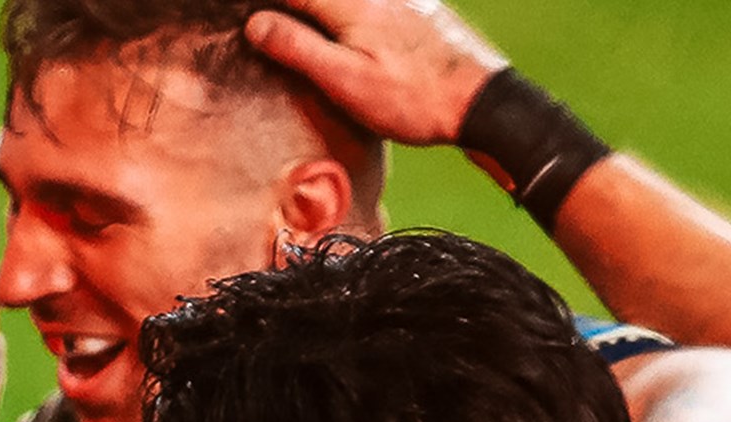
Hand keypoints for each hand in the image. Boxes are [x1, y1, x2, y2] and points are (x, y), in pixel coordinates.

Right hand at [244, 0, 507, 144]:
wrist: (483, 103)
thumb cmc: (413, 97)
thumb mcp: (345, 80)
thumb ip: (298, 47)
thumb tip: (255, 23)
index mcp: (349, 3)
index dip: (264, 8)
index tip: (247, 18)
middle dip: (296, 11)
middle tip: (269, 26)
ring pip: (347, 3)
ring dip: (320, 14)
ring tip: (303, 30)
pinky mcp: (421, 10)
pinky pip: (373, 6)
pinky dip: (350, 15)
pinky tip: (351, 38)